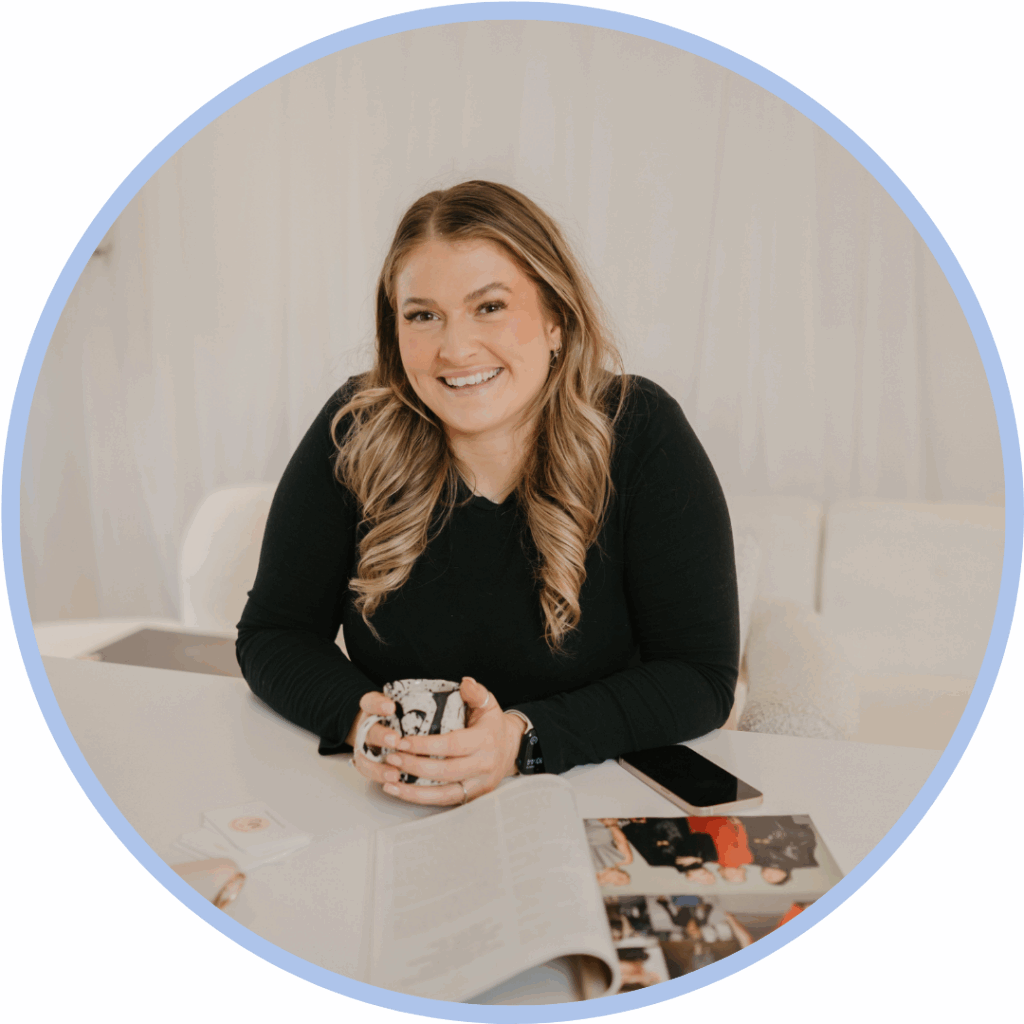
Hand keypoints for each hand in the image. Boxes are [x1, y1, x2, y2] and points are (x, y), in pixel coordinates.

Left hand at [352, 677, 525, 806]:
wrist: (512, 748)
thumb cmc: (493, 725)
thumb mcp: (488, 704)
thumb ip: (476, 692)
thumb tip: (465, 682)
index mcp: (485, 740)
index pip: (452, 745)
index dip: (426, 745)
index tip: (403, 741)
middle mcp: (483, 765)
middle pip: (445, 771)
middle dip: (415, 766)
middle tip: (391, 757)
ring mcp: (478, 784)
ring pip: (443, 793)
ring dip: (413, 790)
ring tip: (390, 781)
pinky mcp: (471, 796)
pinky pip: (444, 801)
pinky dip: (421, 799)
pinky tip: (401, 792)